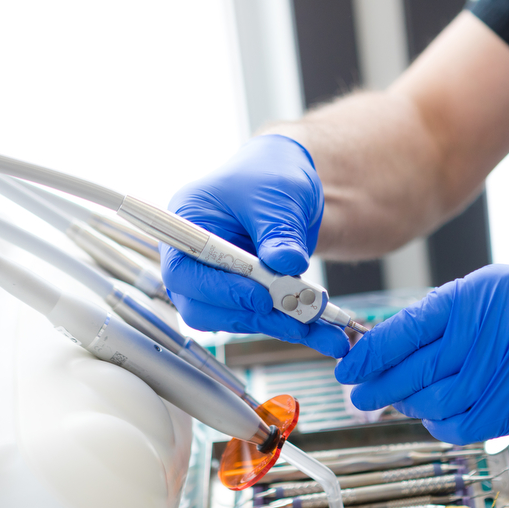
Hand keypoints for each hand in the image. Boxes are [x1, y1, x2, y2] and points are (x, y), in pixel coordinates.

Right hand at [161, 135, 348, 357]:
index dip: (218, 292)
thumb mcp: (277, 196)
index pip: (184, 273)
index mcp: (187, 225)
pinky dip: (293, 326)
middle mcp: (196, 258)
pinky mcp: (248, 292)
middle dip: (251, 316)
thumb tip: (287, 265)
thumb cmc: (272, 174)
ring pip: (235, 319)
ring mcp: (221, 278)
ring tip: (320, 327)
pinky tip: (324, 333)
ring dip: (278, 326)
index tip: (261, 298)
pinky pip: (263, 318)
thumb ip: (279, 232)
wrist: (292, 179)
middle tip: (295, 320)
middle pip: (203, 307)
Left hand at [334, 265, 508, 443]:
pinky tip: (433, 416)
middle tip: (360, 395)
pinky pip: (461, 424)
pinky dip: (439, 424)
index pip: (411, 327)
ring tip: (398, 402)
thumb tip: (378, 349)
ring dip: (410, 406)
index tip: (348, 367)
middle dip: (381, 385)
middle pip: (420, 369)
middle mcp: (494, 329)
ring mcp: (508, 369)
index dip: (373, 353)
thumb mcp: (485, 298)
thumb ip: (437, 319)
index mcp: (478, 295)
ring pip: (437, 400)